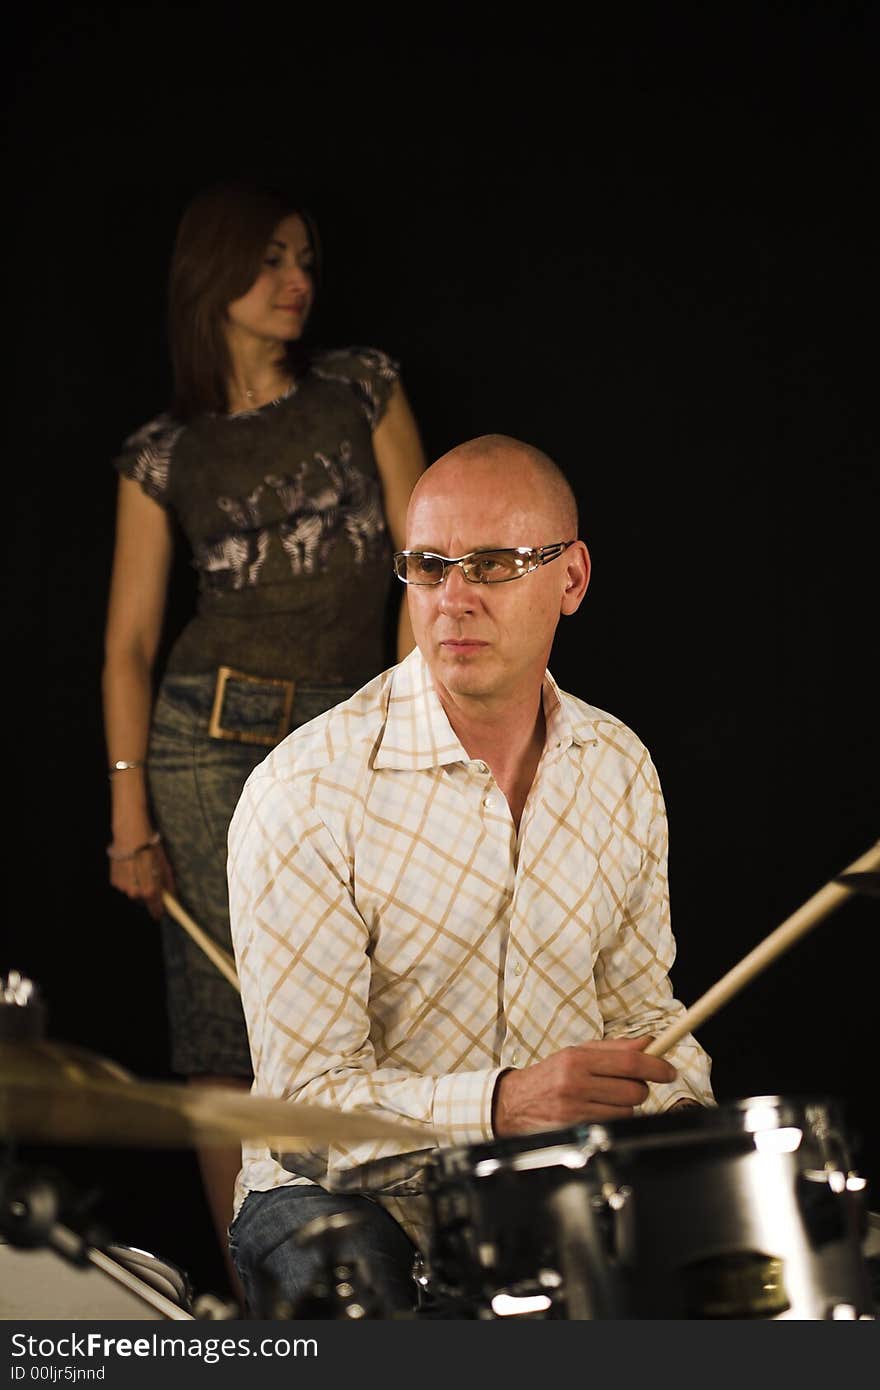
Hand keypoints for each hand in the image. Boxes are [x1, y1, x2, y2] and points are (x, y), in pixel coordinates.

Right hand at [109, 836, 174, 920]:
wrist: (130, 834)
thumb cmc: (151, 849)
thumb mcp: (165, 865)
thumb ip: (168, 884)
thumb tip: (172, 896)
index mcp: (150, 890)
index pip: (155, 909)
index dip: (158, 911)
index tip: (160, 912)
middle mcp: (135, 893)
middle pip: (143, 900)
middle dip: (148, 894)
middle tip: (151, 879)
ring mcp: (123, 888)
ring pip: (133, 892)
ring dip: (137, 885)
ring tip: (139, 869)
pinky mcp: (114, 881)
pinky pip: (124, 885)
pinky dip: (128, 879)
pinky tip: (130, 867)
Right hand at [492, 1036, 676, 1135]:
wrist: (512, 1104)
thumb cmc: (550, 1076)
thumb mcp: (577, 1054)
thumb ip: (614, 1048)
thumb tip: (649, 1042)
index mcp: (577, 1059)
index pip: (630, 1062)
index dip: (657, 1066)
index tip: (669, 1070)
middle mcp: (575, 1084)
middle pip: (634, 1090)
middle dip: (641, 1088)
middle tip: (630, 1084)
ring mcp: (575, 1111)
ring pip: (627, 1111)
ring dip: (626, 1106)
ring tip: (605, 1099)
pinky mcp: (576, 1131)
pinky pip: (613, 1126)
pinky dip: (613, 1119)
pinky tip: (597, 1112)